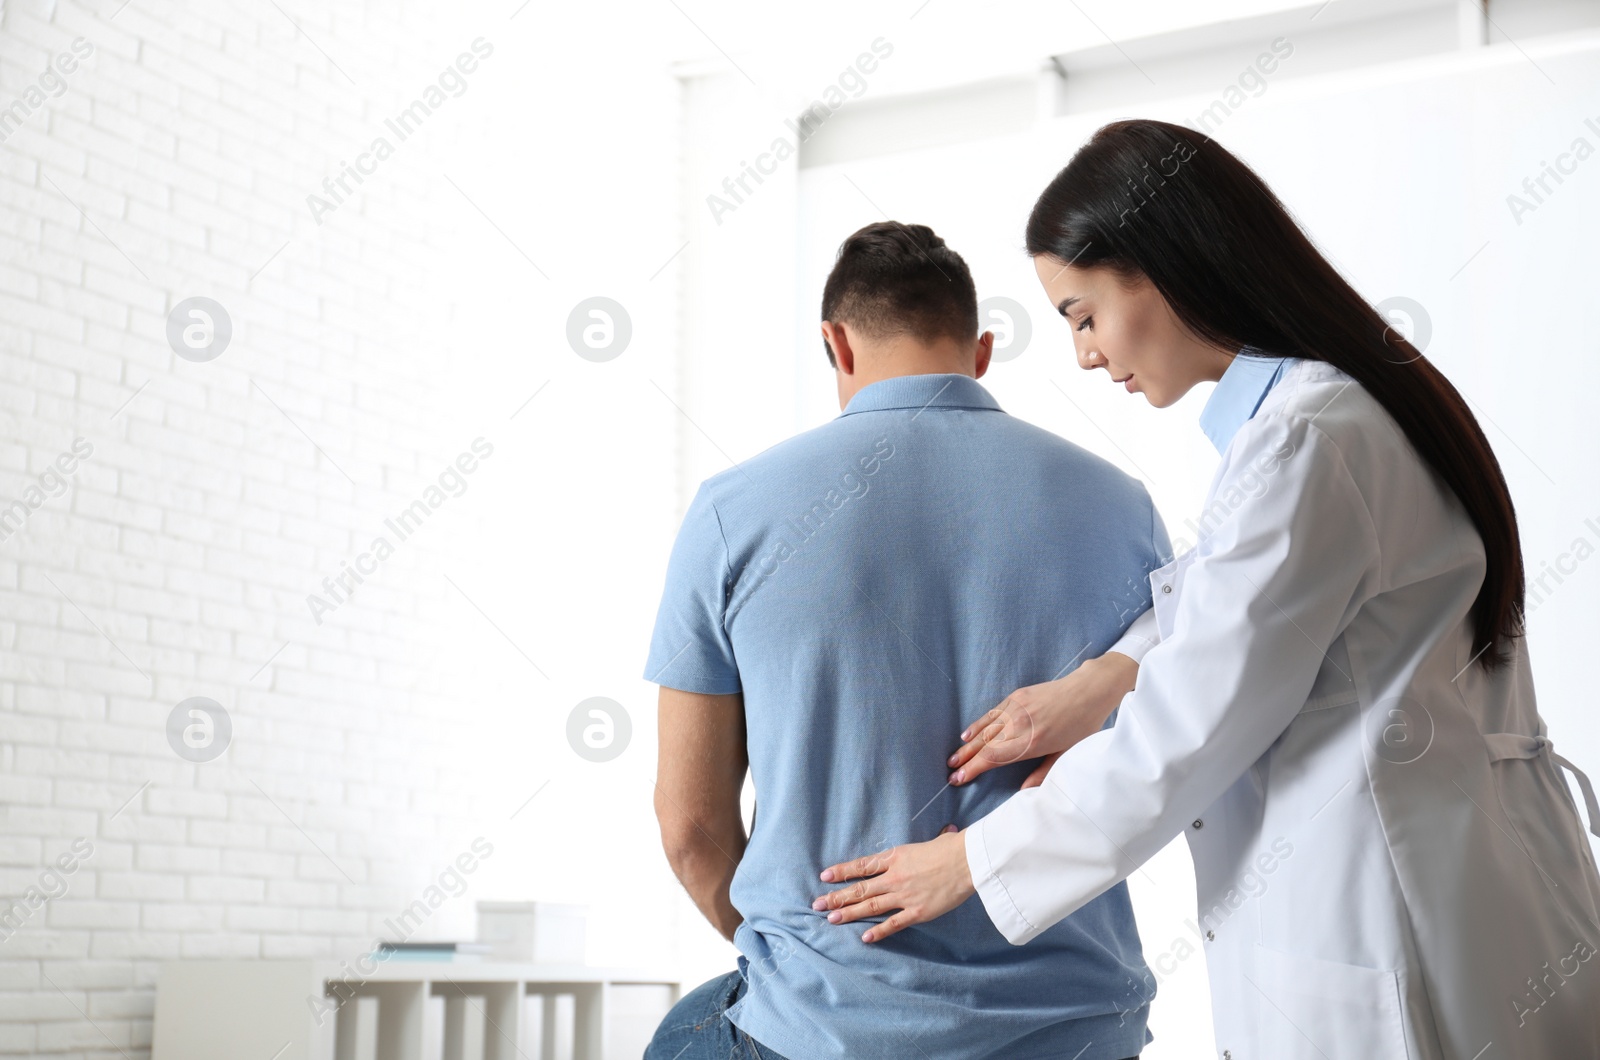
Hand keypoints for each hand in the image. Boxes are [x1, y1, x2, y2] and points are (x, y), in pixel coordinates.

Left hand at [812, 829, 972, 942]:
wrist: (967, 861)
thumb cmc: (951, 848)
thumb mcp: (928, 843)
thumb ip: (922, 848)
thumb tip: (942, 833)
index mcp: (894, 857)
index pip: (862, 866)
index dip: (842, 871)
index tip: (825, 876)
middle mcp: (894, 877)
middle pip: (859, 888)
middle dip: (836, 897)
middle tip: (817, 904)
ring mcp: (903, 895)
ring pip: (869, 906)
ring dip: (849, 913)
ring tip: (831, 919)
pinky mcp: (917, 911)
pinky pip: (893, 923)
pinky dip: (878, 931)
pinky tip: (865, 936)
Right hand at [947, 651, 1138, 787]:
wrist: (1088, 691)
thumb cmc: (1082, 726)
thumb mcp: (1067, 754)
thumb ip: (1044, 773)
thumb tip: (1024, 792)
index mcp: (1032, 742)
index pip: (994, 758)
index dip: (974, 769)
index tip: (959, 778)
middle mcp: (1019, 724)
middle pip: (985, 745)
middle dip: (966, 760)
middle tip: (951, 771)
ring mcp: (1016, 708)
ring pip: (985, 729)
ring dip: (968, 744)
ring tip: (954, 757)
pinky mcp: (1017, 696)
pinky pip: (992, 713)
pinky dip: (978, 724)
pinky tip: (967, 734)